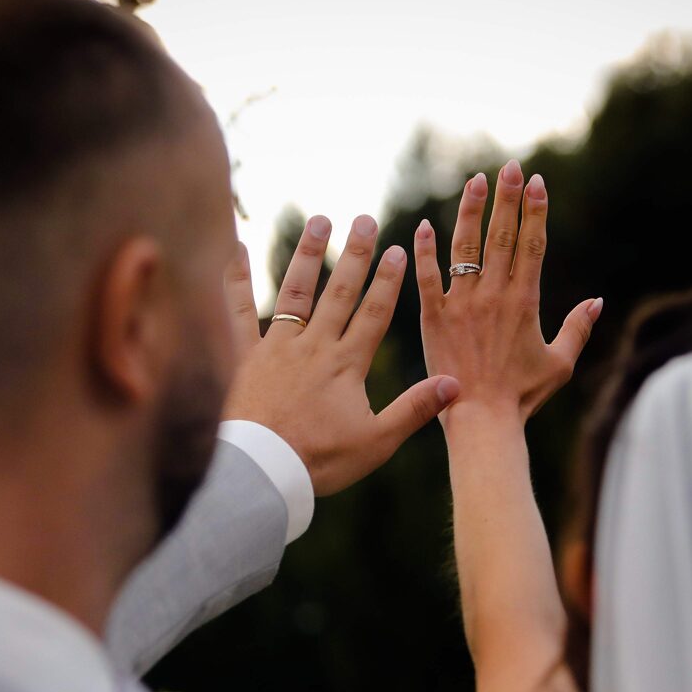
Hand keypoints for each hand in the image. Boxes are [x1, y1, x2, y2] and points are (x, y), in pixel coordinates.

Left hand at [222, 214, 460, 495]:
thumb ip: (416, 409)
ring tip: (320, 221)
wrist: (263, 472)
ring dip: (310, 254)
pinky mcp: (245, 356)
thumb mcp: (377, 441)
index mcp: (348, 364)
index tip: (399, 249)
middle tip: (365, 219)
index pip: (374, 313)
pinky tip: (235, 247)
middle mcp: (314, 346)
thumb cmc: (320, 462)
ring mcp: (278, 347)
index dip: (389, 280)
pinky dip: (236, 280)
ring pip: (296, 291)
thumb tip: (456, 383)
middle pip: (339, 291)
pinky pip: (238, 312)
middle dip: (356, 253)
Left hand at [414, 160, 600, 424]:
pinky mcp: (434, 318)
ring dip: (471, 211)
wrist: (481, 420)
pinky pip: (427, 278)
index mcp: (525, 302)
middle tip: (510, 167)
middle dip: (507, 198)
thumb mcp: (559, 363)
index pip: (532, 244)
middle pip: (502, 236)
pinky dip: (424, 251)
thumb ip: (578, 329)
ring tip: (475, 180)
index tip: (537, 182)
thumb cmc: (522, 396)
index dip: (535, 211)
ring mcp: (462, 304)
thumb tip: (597, 301)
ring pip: (466, 247)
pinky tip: (423, 225)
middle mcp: (493, 296)